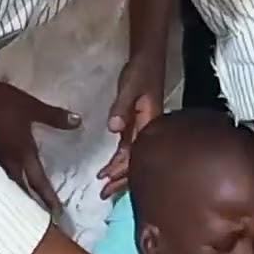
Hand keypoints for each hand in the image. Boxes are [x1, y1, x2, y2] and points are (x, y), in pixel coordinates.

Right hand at [0, 69, 79, 211]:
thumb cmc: (3, 101)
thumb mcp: (32, 107)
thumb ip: (55, 117)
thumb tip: (78, 123)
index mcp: (20, 153)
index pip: (37, 181)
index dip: (48, 197)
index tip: (57, 214)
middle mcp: (7, 160)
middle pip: (22, 188)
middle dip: (33, 202)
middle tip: (45, 215)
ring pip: (9, 182)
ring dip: (20, 193)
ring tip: (29, 204)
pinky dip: (9, 181)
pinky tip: (12, 180)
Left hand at [98, 53, 164, 197]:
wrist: (148, 58)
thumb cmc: (141, 71)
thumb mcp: (129, 86)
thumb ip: (121, 106)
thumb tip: (114, 129)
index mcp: (151, 124)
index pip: (137, 153)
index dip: (122, 169)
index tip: (106, 181)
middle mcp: (150, 130)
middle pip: (137, 161)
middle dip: (121, 180)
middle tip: (103, 195)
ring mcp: (144, 128)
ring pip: (134, 157)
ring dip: (120, 172)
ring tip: (105, 188)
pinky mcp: (138, 123)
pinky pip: (131, 147)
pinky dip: (121, 160)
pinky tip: (113, 167)